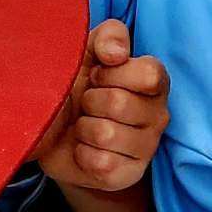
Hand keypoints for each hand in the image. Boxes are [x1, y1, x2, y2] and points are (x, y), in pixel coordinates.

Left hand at [33, 20, 169, 192]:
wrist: (54, 132)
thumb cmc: (74, 86)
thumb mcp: (86, 51)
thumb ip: (107, 37)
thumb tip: (117, 52)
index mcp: (152, 82)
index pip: (150, 74)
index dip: (114, 73)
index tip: (96, 74)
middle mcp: (157, 115)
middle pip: (120, 103)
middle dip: (90, 101)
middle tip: (86, 104)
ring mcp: (146, 148)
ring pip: (107, 134)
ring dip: (83, 128)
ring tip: (84, 127)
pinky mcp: (128, 175)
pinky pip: (101, 163)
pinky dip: (81, 155)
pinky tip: (83, 150)